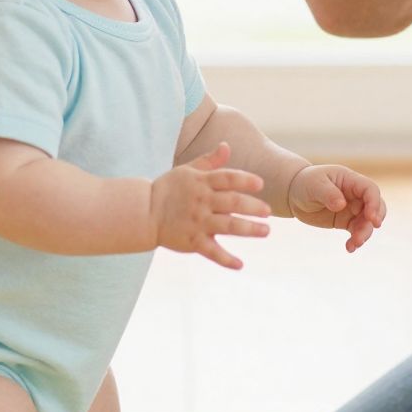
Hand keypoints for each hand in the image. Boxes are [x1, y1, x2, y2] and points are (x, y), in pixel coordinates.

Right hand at [152, 143, 270, 270]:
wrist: (143, 212)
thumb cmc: (169, 189)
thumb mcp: (188, 170)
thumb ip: (210, 161)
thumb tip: (227, 146)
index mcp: (202, 183)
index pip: (227, 178)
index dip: (244, 180)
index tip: (260, 184)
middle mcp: (202, 202)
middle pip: (233, 202)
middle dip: (253, 207)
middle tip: (268, 212)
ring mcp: (198, 223)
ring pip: (228, 226)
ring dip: (249, 229)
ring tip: (266, 231)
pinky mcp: (193, 242)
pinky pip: (212, 252)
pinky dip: (226, 259)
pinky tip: (240, 265)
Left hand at [287, 163, 385, 252]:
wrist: (295, 194)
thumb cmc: (306, 183)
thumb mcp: (314, 185)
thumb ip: (329, 193)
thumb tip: (341, 205)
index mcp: (351, 180)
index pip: (370, 189)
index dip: (374, 203)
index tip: (371, 218)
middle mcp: (356, 195)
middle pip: (375, 207)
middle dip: (374, 221)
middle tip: (363, 234)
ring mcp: (352, 209)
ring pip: (367, 222)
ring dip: (364, 234)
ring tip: (354, 244)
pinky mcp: (346, 221)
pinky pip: (357, 231)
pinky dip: (355, 240)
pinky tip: (349, 248)